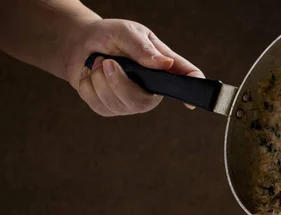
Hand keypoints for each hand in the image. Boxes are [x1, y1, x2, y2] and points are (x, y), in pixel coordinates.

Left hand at [64, 19, 202, 116]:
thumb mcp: (127, 32)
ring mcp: (130, 102)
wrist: (82, 43)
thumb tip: (164, 63)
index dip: (192, 88)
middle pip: (142, 102)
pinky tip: (92, 75)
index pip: (185, 77)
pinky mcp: (110, 109)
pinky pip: (98, 104)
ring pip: (116, 103)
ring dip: (100, 78)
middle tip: (107, 61)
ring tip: (101, 62)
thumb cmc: (111, 36)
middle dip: (119, 82)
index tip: (191, 103)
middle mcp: (150, 90)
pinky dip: (88, 85)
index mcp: (163, 68)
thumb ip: (143, 48)